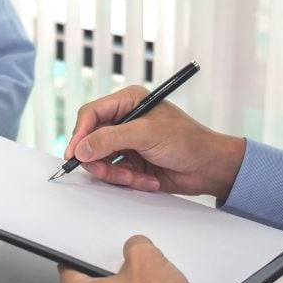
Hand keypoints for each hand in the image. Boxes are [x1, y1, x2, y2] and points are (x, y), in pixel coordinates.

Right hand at [64, 86, 245, 199]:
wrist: (208, 168)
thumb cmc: (188, 142)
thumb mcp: (147, 134)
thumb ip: (111, 139)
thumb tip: (82, 148)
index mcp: (128, 102)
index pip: (91, 114)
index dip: (79, 134)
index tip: (74, 154)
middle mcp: (124, 121)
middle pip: (91, 141)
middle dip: (100, 160)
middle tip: (108, 171)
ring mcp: (126, 144)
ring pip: (100, 161)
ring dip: (116, 173)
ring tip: (135, 177)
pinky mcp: (130, 163)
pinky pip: (114, 174)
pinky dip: (128, 180)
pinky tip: (147, 180)